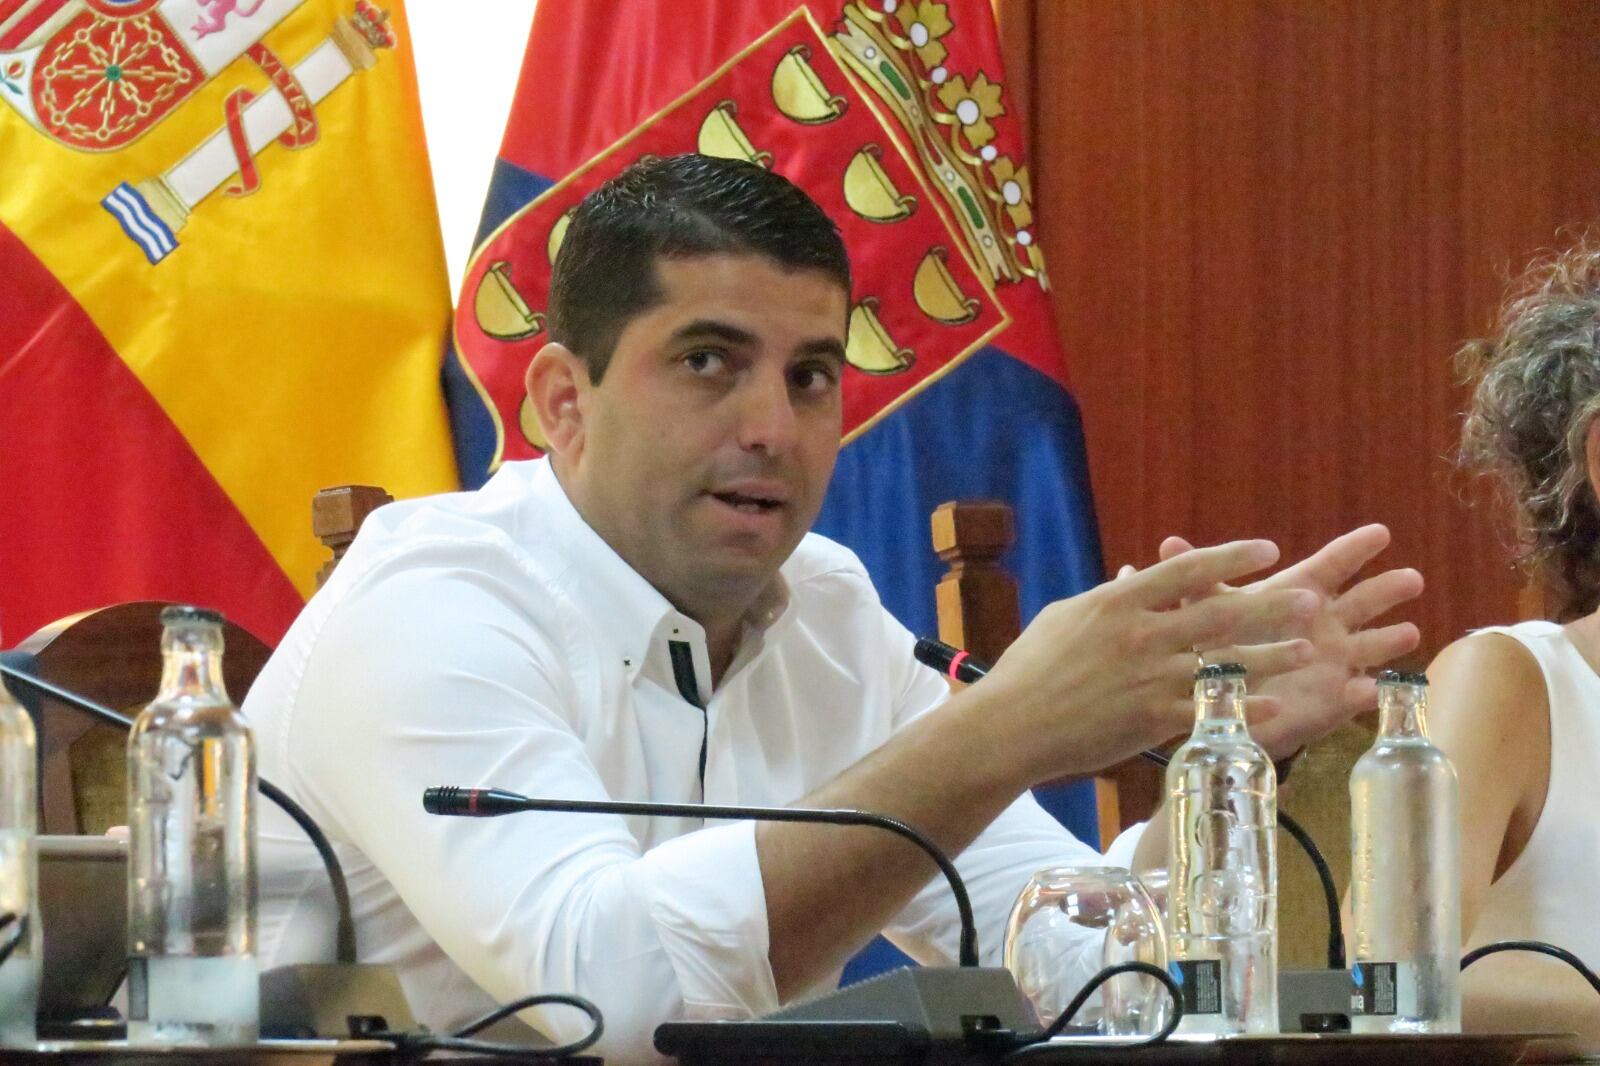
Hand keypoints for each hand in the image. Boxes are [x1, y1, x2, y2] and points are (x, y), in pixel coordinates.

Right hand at [979, 539, 1320, 782]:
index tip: (1266, 550)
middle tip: (1311, 599)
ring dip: (1272, 655)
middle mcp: (1141, 635)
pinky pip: (1210, 712)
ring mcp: (1149, 678)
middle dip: (1270, 605)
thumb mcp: (1064, 618)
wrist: (1012, 725)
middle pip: (1219, 613)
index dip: (1230, 557)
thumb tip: (1134, 579)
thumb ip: (1108, 598)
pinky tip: (1280, 706)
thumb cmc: (1028, 668)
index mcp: (1118, 602)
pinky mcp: (1151, 720)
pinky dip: (1247, 709)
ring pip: (1225, 662)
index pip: (1186, 570)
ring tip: (1309, 649)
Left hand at [1153, 524, 1422, 757]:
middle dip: (1387, 590)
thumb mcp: (1208, 614)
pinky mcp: (1334, 701)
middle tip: (1412, 578)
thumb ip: (1199, 582)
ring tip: (1409, 632)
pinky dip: (1363, 694)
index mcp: (1298, 597)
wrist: (1225, 705)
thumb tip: (1168, 541)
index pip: (1331, 566)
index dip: (1355, 548)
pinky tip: (1371, 690)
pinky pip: (1355, 698)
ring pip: (1372, 648)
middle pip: (1363, 601)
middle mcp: (1325, 626)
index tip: (1381, 531)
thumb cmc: (1222, 648)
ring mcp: (1336, 663)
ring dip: (1389, 639)